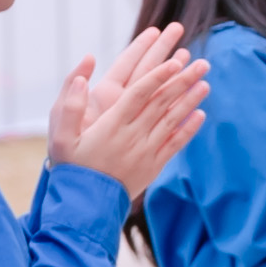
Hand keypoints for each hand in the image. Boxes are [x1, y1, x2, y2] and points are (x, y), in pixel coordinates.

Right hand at [47, 25, 209, 193]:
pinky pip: (174, 145)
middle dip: (183, 81)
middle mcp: (133, 136)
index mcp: (112, 124)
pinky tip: (201, 115)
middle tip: (202, 64)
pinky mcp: (153, 166)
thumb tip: (82, 78)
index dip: (158, 76)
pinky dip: (189, 130)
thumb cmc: (71, 166)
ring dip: (190, 101)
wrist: (85, 205)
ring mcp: (146, 151)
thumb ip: (71, 105)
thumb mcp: (60, 135)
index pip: (140, 93)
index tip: (174, 61)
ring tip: (205, 83)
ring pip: (172, 121)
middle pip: (162, 103)